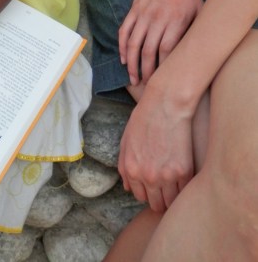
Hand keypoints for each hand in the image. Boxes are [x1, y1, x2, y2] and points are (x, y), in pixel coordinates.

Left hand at [118, 82, 193, 211]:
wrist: (166, 105)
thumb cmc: (144, 119)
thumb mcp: (126, 140)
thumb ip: (124, 166)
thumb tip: (128, 188)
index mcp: (132, 170)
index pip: (140, 196)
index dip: (147, 191)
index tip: (153, 185)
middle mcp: (149, 177)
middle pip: (156, 204)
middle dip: (159, 197)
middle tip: (164, 185)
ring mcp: (168, 176)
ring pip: (171, 202)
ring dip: (172, 195)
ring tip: (174, 183)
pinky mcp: (185, 172)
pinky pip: (184, 191)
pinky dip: (184, 187)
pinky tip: (183, 175)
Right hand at [119, 0, 202, 85]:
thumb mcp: (199, 9)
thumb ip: (196, 30)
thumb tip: (199, 53)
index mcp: (176, 20)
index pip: (167, 49)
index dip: (163, 67)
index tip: (163, 81)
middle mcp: (158, 19)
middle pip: (149, 50)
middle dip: (146, 71)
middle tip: (146, 86)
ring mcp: (143, 15)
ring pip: (134, 43)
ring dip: (132, 63)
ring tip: (133, 79)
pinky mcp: (133, 11)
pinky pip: (125, 31)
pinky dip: (122, 46)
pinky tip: (123, 59)